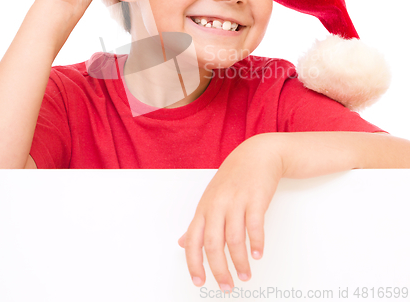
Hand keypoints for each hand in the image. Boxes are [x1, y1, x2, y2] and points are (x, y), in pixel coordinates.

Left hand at [178, 135, 283, 292]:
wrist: (257, 154)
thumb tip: (182, 242)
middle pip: (214, 244)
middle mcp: (217, 205)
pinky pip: (254, 225)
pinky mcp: (256, 198)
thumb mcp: (211, 198)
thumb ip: (198, 222)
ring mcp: (236, 201)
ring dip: (240, 261)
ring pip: (235, 238)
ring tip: (245, 274)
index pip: (193, 239)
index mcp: (204, 207)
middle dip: (219, 270)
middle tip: (227, 285)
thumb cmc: (234, 177)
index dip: (194, 263)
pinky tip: (258, 254)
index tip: (199, 281)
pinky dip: (256, 243)